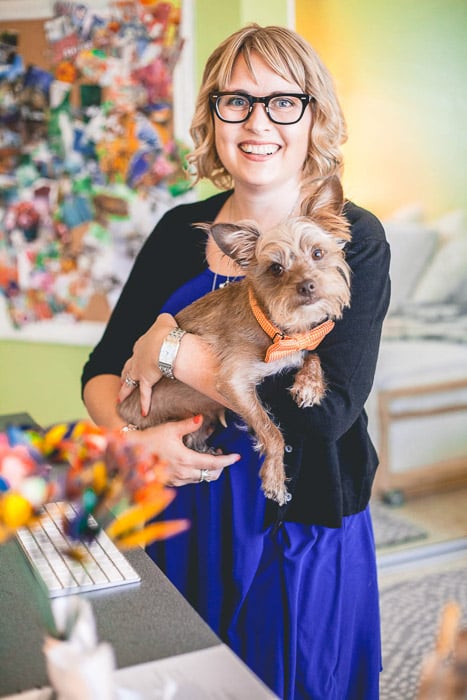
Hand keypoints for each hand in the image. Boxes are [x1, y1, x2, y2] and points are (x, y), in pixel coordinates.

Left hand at [119, 313, 176, 415]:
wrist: (164, 344)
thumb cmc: (166, 332)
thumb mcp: (165, 320)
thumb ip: (165, 320)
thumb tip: (168, 319)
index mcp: (141, 344)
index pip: (139, 350)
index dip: (140, 354)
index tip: (140, 358)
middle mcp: (137, 357)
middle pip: (128, 367)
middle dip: (125, 373)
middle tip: (122, 379)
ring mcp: (139, 370)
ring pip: (129, 381)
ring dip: (125, 390)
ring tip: (121, 397)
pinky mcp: (146, 381)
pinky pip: (145, 395)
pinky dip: (145, 404)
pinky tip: (144, 413)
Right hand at [125, 415, 240, 485]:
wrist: (131, 453)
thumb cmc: (150, 439)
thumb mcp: (170, 429)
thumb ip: (188, 425)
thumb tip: (201, 418)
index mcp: (185, 460)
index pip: (213, 463)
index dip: (227, 461)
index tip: (237, 457)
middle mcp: (183, 473)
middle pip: (210, 475)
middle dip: (219, 466)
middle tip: (221, 454)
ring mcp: (177, 480)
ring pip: (200, 479)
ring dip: (208, 470)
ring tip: (208, 457)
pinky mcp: (171, 482)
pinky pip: (190, 481)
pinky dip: (197, 473)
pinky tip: (194, 463)